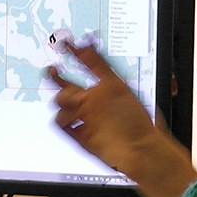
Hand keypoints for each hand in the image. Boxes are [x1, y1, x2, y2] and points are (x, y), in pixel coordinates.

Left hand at [46, 41, 196, 196]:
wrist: (142, 152)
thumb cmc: (145, 131)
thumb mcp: (135, 104)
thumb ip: (118, 97)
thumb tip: (107, 97)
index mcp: (114, 86)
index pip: (92, 61)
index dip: (77, 51)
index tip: (67, 43)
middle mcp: (96, 98)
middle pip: (66, 85)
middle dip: (57, 79)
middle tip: (51, 71)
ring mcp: (85, 116)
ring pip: (60, 104)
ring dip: (62, 107)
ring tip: (66, 110)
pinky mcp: (79, 133)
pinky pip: (60, 124)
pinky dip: (62, 123)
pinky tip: (65, 123)